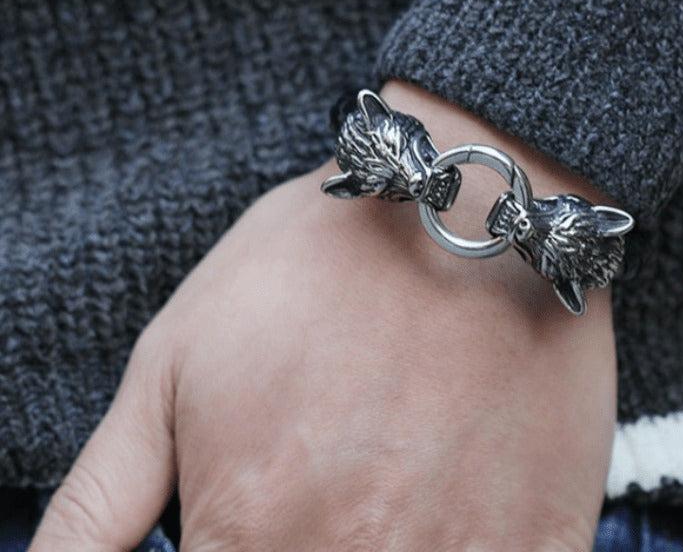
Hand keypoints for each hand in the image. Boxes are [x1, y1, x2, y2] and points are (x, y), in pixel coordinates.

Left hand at [30, 81, 616, 551]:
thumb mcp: (175, 355)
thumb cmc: (320, 260)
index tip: (244, 515)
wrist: (465, 202)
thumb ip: (98, 504)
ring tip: (379, 473)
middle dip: (296, 542)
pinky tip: (443, 500)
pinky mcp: (546, 538)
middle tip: (316, 481)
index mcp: (247, 527)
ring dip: (374, 543)